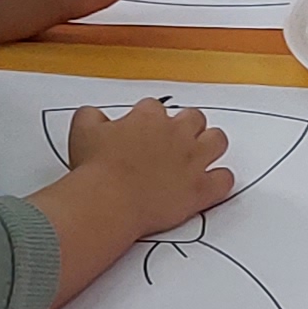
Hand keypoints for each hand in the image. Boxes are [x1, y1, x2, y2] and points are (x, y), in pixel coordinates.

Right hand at [62, 96, 231, 240]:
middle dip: (187, 127)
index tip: (142, 133)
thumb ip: (91, 116)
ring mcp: (192, 160)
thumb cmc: (95, 168)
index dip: (149, 121)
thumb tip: (94, 115)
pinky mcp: (201, 189)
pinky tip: (210, 184)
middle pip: (194, 118)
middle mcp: (175, 133)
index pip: (156, 109)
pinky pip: (225, 179)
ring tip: (199, 156)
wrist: (109, 199)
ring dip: (210, 145)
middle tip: (175, 142)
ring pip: (217, 140)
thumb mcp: (82, 131)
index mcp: (148, 117)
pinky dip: (221, 180)